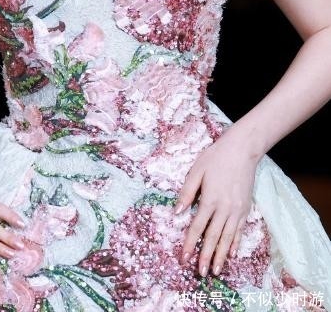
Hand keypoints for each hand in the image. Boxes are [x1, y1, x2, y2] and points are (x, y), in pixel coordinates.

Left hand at [174, 128, 260, 276]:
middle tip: (200, 273)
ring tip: (215, 270)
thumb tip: (177, 212)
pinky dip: (235, 244)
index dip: (190, 244)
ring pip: (228, 238)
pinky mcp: (245, 209)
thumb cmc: (216, 158)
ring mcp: (237, 210)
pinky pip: (239, 231)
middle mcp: (224, 208)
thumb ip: (187, 192)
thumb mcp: (196, 171)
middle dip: (205, 256)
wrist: (242, 150)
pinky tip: (231, 254)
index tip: (184, 258)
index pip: (197, 227)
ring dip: (220, 255)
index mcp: (210, 199)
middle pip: (213, 237)